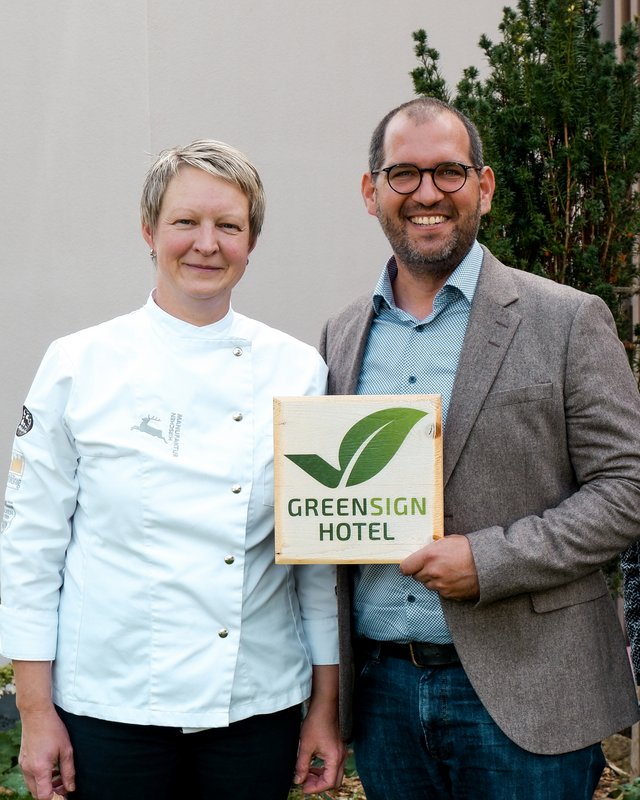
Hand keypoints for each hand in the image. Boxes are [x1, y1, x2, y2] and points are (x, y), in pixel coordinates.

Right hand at [19, 705, 74, 799]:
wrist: (36, 714)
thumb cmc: (53, 729)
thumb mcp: (66, 750)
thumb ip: (69, 771)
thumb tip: (71, 788)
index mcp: (40, 769)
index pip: (44, 796)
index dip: (55, 798)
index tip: (65, 795)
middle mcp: (28, 770)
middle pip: (37, 794)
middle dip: (51, 794)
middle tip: (65, 787)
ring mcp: (24, 765)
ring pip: (33, 786)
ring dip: (46, 787)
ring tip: (60, 778)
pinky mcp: (23, 760)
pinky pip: (30, 777)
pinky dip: (40, 778)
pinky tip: (52, 769)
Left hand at [293, 664, 345, 793]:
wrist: (325, 705)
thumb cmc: (316, 722)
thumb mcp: (306, 746)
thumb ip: (302, 765)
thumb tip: (298, 780)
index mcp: (335, 758)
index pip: (329, 782)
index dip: (315, 788)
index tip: (303, 787)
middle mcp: (341, 756)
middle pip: (335, 780)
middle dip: (319, 784)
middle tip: (305, 782)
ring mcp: (341, 751)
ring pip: (334, 772)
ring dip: (321, 776)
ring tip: (306, 773)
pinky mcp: (338, 747)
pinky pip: (333, 764)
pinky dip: (323, 768)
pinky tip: (312, 764)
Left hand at [400, 534, 479, 600]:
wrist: (488, 563)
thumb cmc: (469, 549)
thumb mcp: (447, 541)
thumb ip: (432, 548)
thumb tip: (423, 552)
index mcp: (429, 556)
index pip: (406, 567)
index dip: (408, 567)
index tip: (410, 566)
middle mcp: (432, 572)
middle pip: (416, 577)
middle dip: (422, 572)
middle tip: (433, 566)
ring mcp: (441, 585)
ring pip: (428, 585)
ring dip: (433, 580)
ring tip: (446, 571)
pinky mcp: (450, 595)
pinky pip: (441, 592)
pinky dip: (444, 587)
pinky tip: (454, 578)